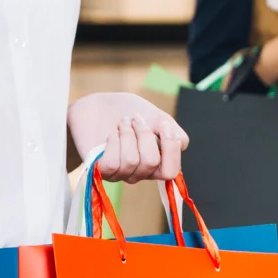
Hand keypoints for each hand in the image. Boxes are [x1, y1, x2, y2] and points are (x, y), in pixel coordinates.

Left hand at [67, 92, 187, 182]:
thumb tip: (180, 143)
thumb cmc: (127, 110)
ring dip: (128, 135)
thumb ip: (172, 131)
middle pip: (151, 163)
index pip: (171, 172)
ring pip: (132, 162)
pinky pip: (113, 164)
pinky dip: (114, 143)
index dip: (171, 149)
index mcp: (156, 162)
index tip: (163, 124)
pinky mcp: (100, 169)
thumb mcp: (156, 116)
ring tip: (122, 122)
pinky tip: (112, 133)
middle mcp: (139, 173)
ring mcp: (119, 173)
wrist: (97, 104)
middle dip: (145, 134)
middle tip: (135, 118)